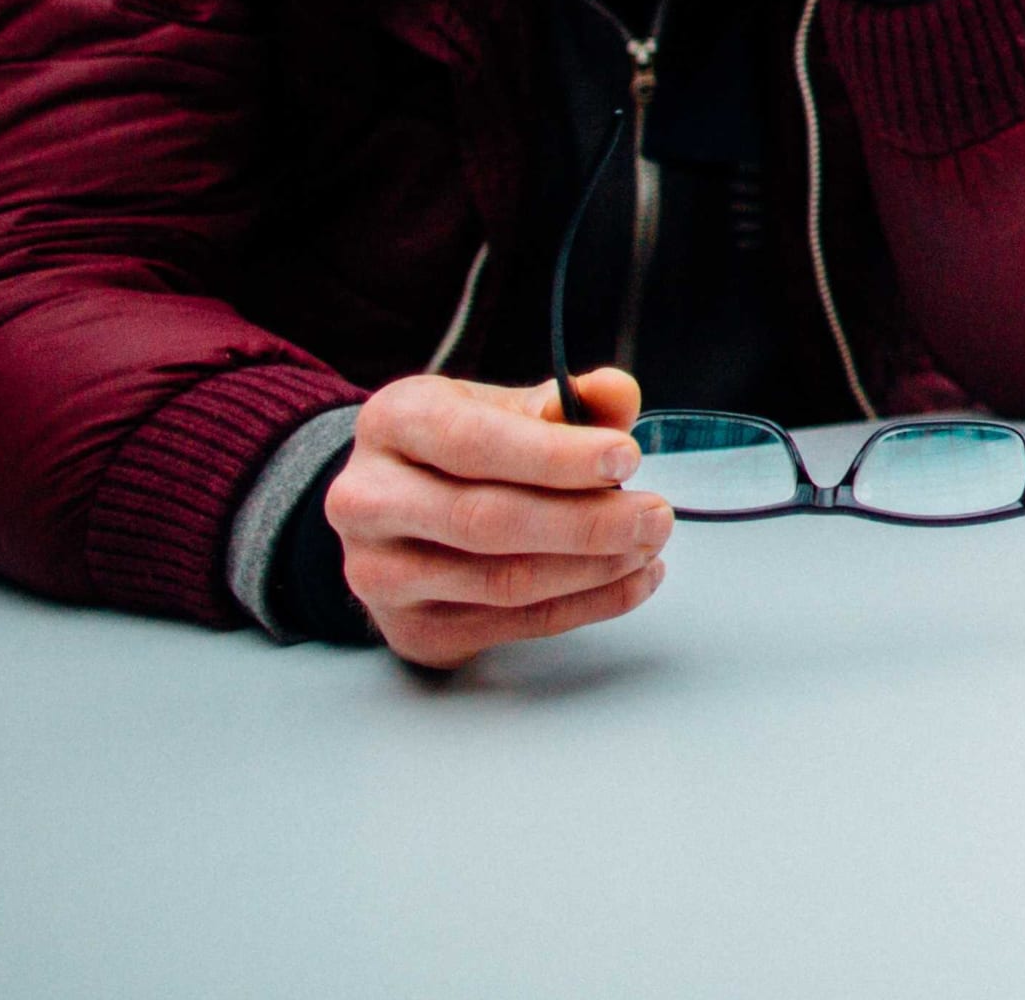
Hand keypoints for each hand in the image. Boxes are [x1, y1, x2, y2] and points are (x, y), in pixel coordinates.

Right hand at [327, 366, 669, 669]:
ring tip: (647, 546)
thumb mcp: (502, 406)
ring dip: (591, 569)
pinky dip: (584, 606)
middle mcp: (368, 499)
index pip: (473, 442)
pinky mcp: (409, 631)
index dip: (555, 454)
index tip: (627, 457)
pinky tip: (630, 581)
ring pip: (500, 580)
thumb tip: (617, 393)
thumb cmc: (458, 448)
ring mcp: (380, 574)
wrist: (391, 510)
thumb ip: (567, 400)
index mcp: (393, 422)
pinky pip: (510, 625)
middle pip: (487, 519)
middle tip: (655, 515)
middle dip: (585, 521)